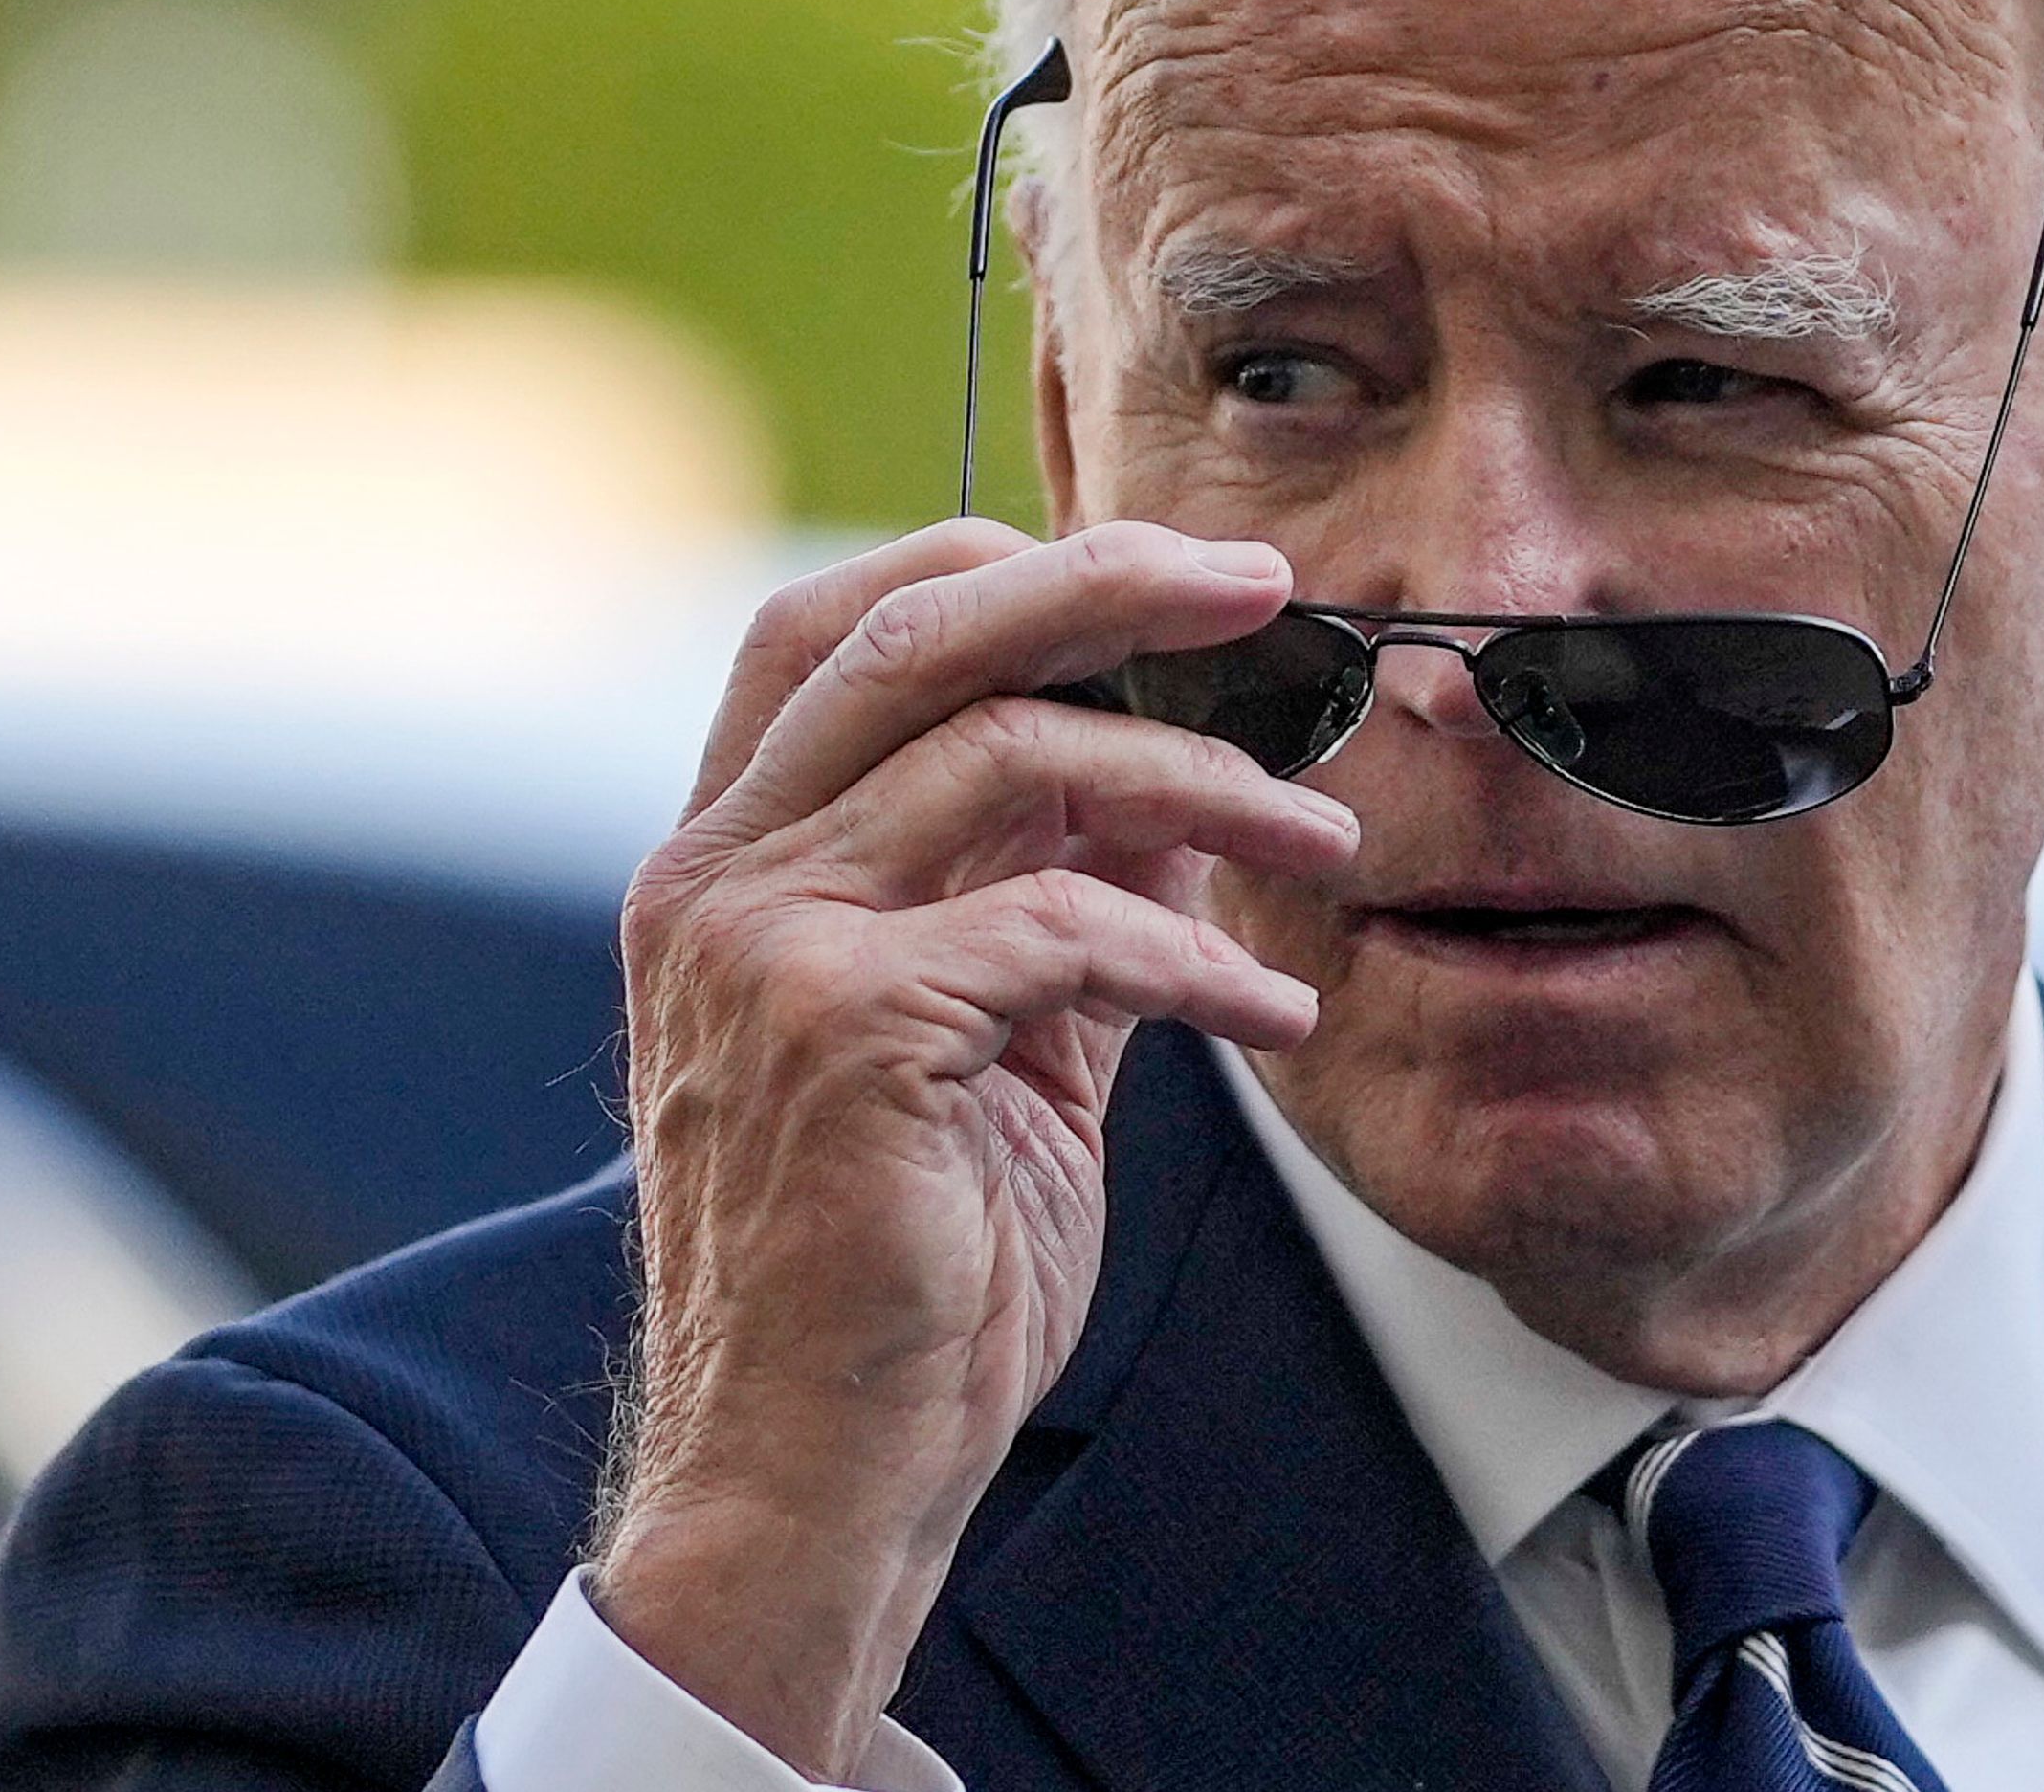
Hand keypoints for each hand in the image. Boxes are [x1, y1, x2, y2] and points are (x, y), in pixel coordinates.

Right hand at [595, 518, 1355, 1776]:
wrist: (814, 1476)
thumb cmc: (903, 1268)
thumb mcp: (998, 1041)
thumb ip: (1063, 892)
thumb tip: (1187, 769)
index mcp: (727, 860)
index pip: (837, 626)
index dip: (1003, 567)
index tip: (1170, 580)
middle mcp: (718, 877)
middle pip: (917, 633)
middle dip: (1112, 586)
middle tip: (1269, 594)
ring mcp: (764, 945)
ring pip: (1013, 757)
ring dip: (1205, 782)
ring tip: (1325, 838)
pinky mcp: (845, 1031)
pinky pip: (1067, 924)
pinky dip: (1199, 953)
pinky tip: (1277, 1006)